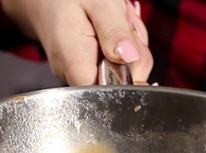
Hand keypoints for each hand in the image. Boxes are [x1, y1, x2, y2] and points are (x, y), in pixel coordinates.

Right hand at [0, 0, 153, 84]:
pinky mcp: (82, 68)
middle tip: (123, 24)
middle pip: (118, 82)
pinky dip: (119, 47)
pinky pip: (112, 66)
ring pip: (120, 73)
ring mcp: (76, 73)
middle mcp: (72, 74)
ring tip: (115, 21)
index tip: (131, 49)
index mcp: (74, 61)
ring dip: (128, 47)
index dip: (129, 77)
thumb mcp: (98, 1)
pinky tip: (110, 29)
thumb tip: (130, 58)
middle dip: (133, 55)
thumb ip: (114, 30)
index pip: (107, 92)